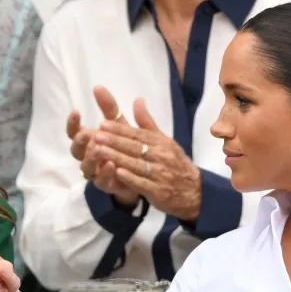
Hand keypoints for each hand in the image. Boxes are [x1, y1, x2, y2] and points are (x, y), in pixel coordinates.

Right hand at [66, 85, 139, 206]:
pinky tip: (111, 165)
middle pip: (76, 151)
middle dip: (79, 142)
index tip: (76, 111)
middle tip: (85, 134)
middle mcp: (88, 157)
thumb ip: (110, 108)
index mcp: (89, 142)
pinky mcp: (107, 185)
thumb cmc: (124, 146)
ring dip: (90, 159)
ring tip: (97, 150)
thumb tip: (98, 86)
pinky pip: (101, 182)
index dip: (72, 123)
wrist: (140, 173)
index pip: (74, 132)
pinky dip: (105, 174)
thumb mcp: (120, 124)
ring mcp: (96, 173)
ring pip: (86, 168)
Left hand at [93, 98, 201, 221]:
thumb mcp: (164, 141)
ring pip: (135, 164)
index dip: (120, 130)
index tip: (103, 124)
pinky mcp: (158, 191)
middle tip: (97, 135)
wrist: (193, 191)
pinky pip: (142, 183)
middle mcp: (160, 156)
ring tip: (99, 151)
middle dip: (115, 141)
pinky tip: (116, 173)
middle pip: (135, 148)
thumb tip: (137, 100)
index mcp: (161, 143)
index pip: (138, 134)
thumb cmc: (174, 163)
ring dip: (117, 157)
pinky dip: (130, 178)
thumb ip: (147, 123)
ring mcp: (160, 174)